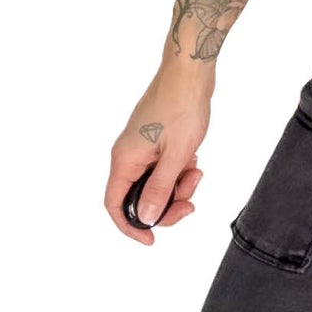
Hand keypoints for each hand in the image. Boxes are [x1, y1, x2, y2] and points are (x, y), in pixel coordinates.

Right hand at [106, 62, 212, 243]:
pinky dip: (179, 171)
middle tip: (190, 202)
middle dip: (165, 205)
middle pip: (138, 198)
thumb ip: (160, 189)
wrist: (190, 72)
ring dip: (177, 187)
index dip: (130, 227)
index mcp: (125, 159)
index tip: (151, 240)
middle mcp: (127, 155)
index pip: (114, 205)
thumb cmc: (182, 107)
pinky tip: (194, 160)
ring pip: (155, 184)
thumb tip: (145, 218)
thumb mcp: (176, 155)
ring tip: (196, 171)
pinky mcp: (155, 142)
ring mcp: (141, 148)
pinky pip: (163, 169)